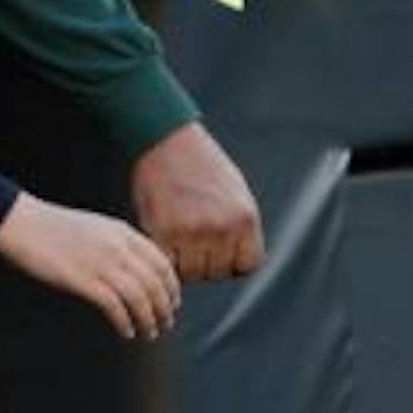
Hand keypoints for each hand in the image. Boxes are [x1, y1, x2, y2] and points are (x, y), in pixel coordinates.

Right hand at [0, 193, 181, 339]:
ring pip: (139, 297)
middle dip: (165, 308)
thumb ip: (120, 245)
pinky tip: (127, 332)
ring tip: (150, 333)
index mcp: (124, 233)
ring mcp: (101, 263)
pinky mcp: (82, 280)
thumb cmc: (55, 228)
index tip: (173, 303)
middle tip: (166, 323)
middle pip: (155, 283)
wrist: (22, 223)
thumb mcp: (98, 228)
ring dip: (149, 319)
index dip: (172, 287)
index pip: (162, 264)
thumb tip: (137, 269)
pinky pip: (114, 306)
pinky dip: (125, 322)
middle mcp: (118, 248)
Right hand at [129, 122, 263, 280]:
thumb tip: (238, 261)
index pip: (248, 266)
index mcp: (246, 218)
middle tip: (192, 240)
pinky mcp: (165, 232)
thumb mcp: (235, 193)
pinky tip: (164, 239)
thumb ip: (239, 227)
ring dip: (184, 263)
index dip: (231, 262)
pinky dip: (166, 258)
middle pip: (218, 272)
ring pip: (193, 274)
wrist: (167, 139)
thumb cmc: (201, 165)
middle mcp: (224, 228)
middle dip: (205, 262)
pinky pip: (170, 265)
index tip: (219, 249)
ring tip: (178, 238)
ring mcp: (195, 232)